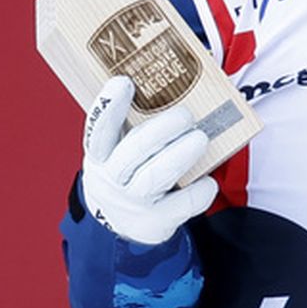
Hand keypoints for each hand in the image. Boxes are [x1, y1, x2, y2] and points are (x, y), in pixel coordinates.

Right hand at [80, 77, 217, 246]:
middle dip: (160, 130)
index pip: (98, 129)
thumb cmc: (125, 173)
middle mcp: (111, 179)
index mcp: (99, 156)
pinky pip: (181, 205)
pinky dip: (198, 191)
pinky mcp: (155, 221)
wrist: (117, 225)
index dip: (108, 105)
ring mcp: (132, 202)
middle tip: (185, 114)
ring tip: (201, 138)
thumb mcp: (116, 151)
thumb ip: (133, 126)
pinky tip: (208, 181)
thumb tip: (172, 83)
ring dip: (180, 155)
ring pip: (154, 177)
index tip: (124, 81)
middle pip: (132, 152)